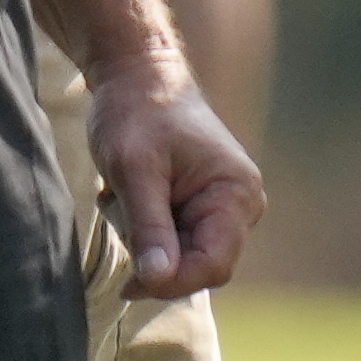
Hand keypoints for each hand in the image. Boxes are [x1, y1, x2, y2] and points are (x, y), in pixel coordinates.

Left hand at [88, 53, 265, 296]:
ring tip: (124, 197)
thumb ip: (149, 228)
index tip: (126, 284)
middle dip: (156, 256)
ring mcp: (225, 207)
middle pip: (200, 266)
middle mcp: (241, 205)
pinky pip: (175, 241)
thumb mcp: (135, 171)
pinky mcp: (204, 207)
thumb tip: (157, 280)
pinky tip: (131, 198)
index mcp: (236, 193)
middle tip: (119, 217)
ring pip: (183, 257)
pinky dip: (146, 230)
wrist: (137, 77)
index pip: (213, 264)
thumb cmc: (135, 114)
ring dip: (145, 240)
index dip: (172, 282)